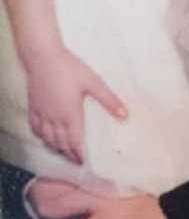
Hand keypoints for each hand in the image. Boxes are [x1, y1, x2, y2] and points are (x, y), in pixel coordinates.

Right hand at [24, 48, 125, 164]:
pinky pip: (34, 127)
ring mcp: (42, 113)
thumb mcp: (94, 82)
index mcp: (70, 114)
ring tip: (62, 151)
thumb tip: (125, 115)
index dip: (78, 153)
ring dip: (55, 146)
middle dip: (68, 153)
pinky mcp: (33, 106)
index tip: (83, 162)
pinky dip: (40, 136)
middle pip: (60, 142)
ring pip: (46, 137)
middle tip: (75, 159)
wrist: (43, 56)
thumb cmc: (70, 68)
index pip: (74, 141)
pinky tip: (44, 136)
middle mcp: (54, 118)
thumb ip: (109, 100)